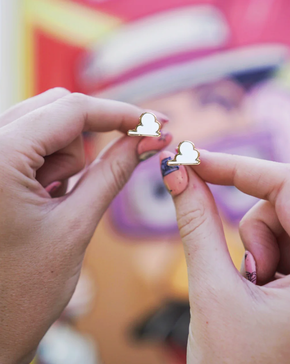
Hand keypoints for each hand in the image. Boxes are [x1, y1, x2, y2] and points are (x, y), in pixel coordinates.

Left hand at [0, 89, 170, 363]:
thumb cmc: (18, 295)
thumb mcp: (75, 227)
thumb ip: (114, 173)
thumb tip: (148, 140)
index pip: (72, 110)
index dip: (121, 113)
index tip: (156, 122)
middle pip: (57, 109)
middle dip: (91, 136)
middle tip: (112, 167)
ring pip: (45, 123)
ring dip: (67, 156)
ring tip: (57, 202)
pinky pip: (31, 143)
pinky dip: (52, 162)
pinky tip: (46, 198)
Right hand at [160, 150, 289, 363]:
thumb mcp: (213, 292)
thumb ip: (196, 224)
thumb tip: (177, 176)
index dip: (238, 167)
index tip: (193, 158)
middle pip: (287, 201)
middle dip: (254, 225)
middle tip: (241, 265)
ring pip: (285, 219)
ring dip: (259, 245)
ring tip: (254, 290)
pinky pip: (288, 237)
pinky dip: (266, 253)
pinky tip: (264, 290)